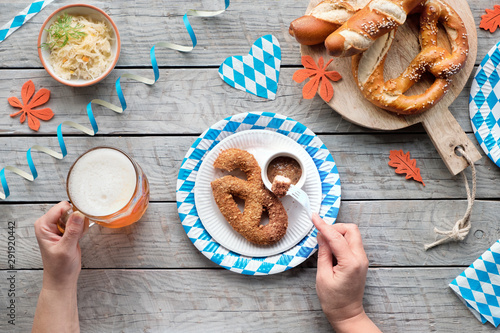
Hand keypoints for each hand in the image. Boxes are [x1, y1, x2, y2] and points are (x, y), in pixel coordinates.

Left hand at [34, 201, 88, 288]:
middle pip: (68, 210)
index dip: (72, 213)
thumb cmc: (59, 268)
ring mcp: (58, 227)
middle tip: (75, 235)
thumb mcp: (66, 249)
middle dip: (77, 220)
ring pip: (75, 215)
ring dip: (80, 225)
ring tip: (76, 238)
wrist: (62, 278)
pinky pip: (78, 222)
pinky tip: (78, 239)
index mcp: (43, 226)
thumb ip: (72, 230)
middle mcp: (49, 224)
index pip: (60, 208)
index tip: (77, 225)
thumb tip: (78, 214)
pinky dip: (81, 229)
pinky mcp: (66, 230)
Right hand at [312, 213, 380, 332]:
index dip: (324, 226)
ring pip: (352, 235)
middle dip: (335, 227)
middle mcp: (360, 258)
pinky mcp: (360, 261)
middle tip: (321, 233)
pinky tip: (331, 249)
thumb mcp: (322, 276)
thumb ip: (323, 253)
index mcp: (351, 263)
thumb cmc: (334, 300)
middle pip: (351, 230)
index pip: (337, 237)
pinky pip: (352, 243)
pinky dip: (341, 241)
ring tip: (325, 244)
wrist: (347, 313)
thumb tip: (321, 236)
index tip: (314, 217)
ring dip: (338, 234)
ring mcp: (362, 259)